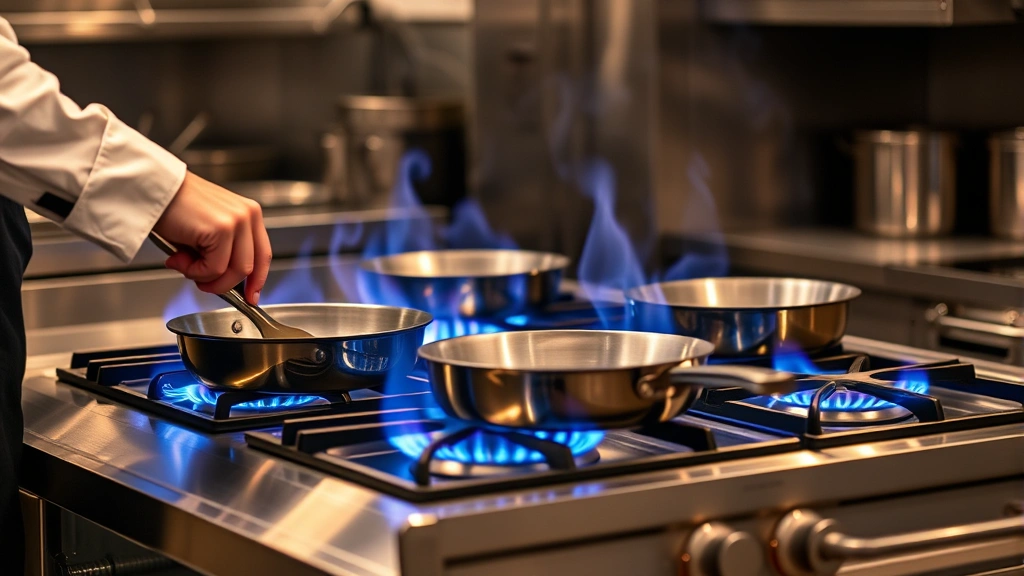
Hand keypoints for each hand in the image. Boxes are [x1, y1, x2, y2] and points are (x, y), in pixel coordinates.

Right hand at [153, 171, 271, 304]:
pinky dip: (195, 271)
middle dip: (223, 284)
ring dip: (206, 278)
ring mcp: (237, 221)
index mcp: (249, 213)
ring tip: (184, 265)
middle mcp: (248, 215)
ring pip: (234, 272)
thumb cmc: (173, 206)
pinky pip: (214, 268)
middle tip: (200, 282)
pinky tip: (178, 258)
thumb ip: (222, 251)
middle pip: (249, 268)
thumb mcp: (208, 229)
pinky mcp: (222, 229)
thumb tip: (223, 280)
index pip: (263, 255)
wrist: (151, 188)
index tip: (251, 296)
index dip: (257, 280)